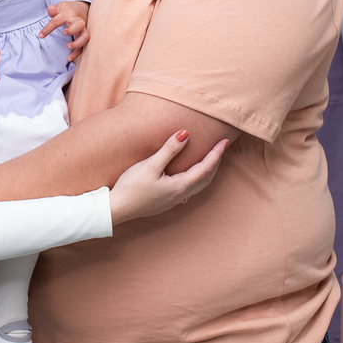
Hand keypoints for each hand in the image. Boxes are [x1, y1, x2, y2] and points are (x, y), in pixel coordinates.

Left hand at [38, 1, 89, 61]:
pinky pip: (83, 46)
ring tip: (68, 46)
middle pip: (79, 24)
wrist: (81, 8)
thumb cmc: (68, 9)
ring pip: (85, 36)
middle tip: (64, 33)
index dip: (48, 28)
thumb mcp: (60, 7)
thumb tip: (50, 8)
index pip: (57, 21)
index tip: (40, 35)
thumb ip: (53, 10)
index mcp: (69, 13)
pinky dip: (77, 53)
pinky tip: (69, 58)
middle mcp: (77, 21)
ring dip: (77, 43)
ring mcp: (82, 29)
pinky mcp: (83, 36)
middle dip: (72, 29)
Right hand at [108, 131, 227, 225]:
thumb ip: (169, 150)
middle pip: (206, 178)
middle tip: (221, 148)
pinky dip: (196, 178)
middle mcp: (180, 195)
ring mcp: (173, 200)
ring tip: (209, 159)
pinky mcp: (165, 201)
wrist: (117, 209)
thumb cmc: (132, 187)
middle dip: (215, 162)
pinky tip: (189, 173)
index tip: (225, 141)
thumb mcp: (150, 166)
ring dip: (206, 171)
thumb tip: (185, 134)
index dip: (216, 153)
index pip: (205, 167)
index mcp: (180, 186)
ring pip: (198, 185)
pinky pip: (188, 189)